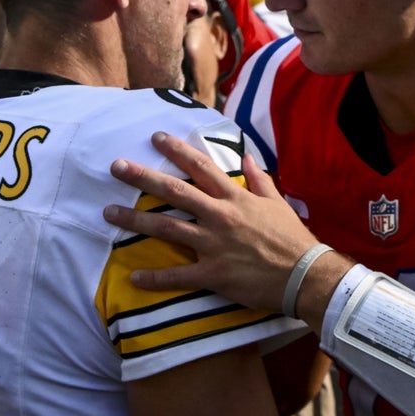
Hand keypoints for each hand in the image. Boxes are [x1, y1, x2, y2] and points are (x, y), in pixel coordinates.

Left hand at [103, 131, 330, 311]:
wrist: (305, 275)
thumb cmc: (293, 239)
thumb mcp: (277, 203)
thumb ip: (259, 179)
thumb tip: (246, 156)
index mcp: (235, 198)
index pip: (201, 168)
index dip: (177, 151)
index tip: (156, 138)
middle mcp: (219, 216)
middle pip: (174, 192)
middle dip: (143, 177)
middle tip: (117, 166)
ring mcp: (213, 245)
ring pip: (167, 228)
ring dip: (135, 219)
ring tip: (109, 213)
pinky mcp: (212, 274)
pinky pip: (177, 275)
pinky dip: (154, 277)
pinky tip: (133, 276)